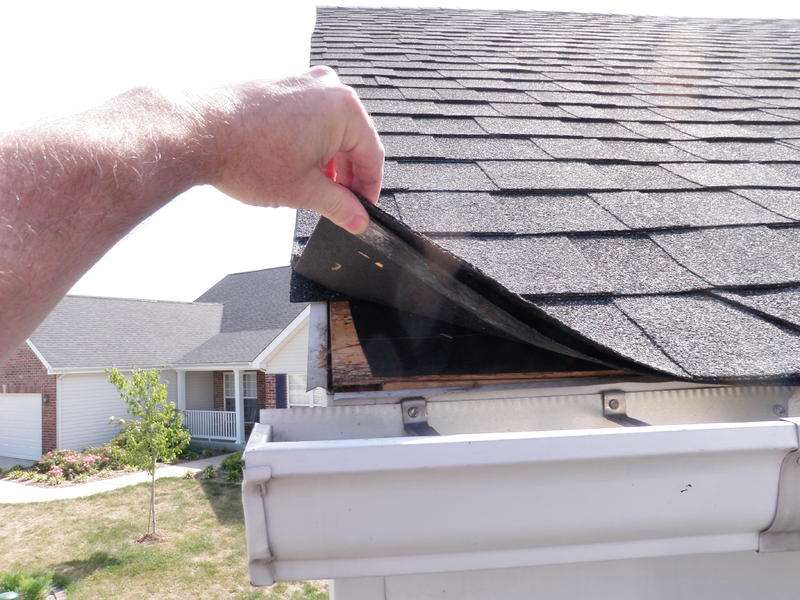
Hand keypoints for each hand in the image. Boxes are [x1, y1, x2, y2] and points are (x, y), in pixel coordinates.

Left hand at [200, 66, 383, 233]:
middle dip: (347, 176)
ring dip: (328, 162)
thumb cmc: (247, 157)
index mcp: (344, 109)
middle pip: (353, 140)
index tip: (363, 211)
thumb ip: (339, 206)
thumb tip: (359, 219)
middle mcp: (328, 88)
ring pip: (331, 130)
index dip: (369, 189)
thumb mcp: (303, 191)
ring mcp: (303, 83)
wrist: (196, 133)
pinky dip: (310, 145)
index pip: (372, 155)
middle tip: (340, 207)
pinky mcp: (282, 86)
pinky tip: (296, 169)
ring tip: (314, 191)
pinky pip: (310, 118)